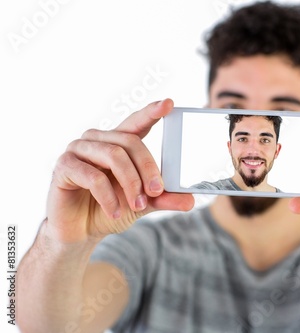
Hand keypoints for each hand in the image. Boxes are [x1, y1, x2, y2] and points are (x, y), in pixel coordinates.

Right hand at [46, 99, 193, 242]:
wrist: (81, 232)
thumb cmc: (110, 210)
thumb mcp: (142, 204)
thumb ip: (163, 199)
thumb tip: (190, 200)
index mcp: (117, 143)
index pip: (136, 122)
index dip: (151, 112)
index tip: (168, 104)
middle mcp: (97, 140)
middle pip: (131, 142)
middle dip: (148, 168)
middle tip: (157, 191)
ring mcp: (78, 150)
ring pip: (114, 156)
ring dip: (130, 183)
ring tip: (137, 205)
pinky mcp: (64, 166)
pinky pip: (94, 176)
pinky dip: (109, 197)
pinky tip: (116, 212)